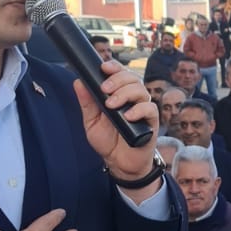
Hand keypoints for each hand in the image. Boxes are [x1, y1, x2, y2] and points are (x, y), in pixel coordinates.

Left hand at [72, 61, 159, 188]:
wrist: (120, 163)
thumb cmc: (108, 141)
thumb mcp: (91, 122)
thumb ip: (87, 103)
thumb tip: (78, 82)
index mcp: (119, 94)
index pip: (120, 74)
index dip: (114, 67)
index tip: (103, 67)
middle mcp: (133, 99)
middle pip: (132, 78)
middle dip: (118, 79)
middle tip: (105, 89)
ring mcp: (143, 109)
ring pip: (141, 90)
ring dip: (125, 93)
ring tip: (111, 105)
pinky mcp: (151, 122)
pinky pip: (150, 109)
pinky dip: (139, 110)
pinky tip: (128, 116)